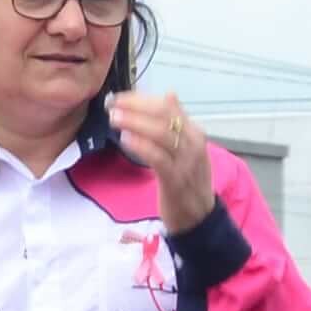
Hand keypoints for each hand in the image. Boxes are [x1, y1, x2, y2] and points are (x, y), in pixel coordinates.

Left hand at [107, 90, 216, 233]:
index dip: (141, 99)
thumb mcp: (185, 148)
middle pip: (164, 115)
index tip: (119, 98)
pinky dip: (140, 145)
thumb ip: (176, 123)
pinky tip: (125, 139)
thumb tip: (169, 93)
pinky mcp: (176, 179)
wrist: (200, 217)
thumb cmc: (186, 180)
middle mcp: (194, 143)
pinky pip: (158, 157)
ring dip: (134, 122)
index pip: (168, 106)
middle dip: (135, 107)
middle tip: (111, 105)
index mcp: (194, 132)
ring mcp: (186, 161)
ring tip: (114, 118)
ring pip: (161, 133)